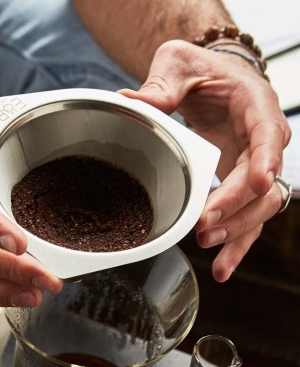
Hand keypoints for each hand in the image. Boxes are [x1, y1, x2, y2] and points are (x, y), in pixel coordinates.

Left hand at [119, 39, 290, 281]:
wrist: (212, 77)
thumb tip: (130, 102)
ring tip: (210, 249)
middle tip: (204, 228)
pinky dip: (237, 244)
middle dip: (236, 208)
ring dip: (237, 232)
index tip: (259, 183)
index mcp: (255, 106)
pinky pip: (245, 218)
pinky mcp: (240, 185)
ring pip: (260, 208)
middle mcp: (262, 140)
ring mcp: (253, 166)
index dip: (265, 161)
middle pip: (263, 182)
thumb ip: (162, 85)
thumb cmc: (200, 69)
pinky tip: (222, 269)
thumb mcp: (179, 64)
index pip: (268, 135)